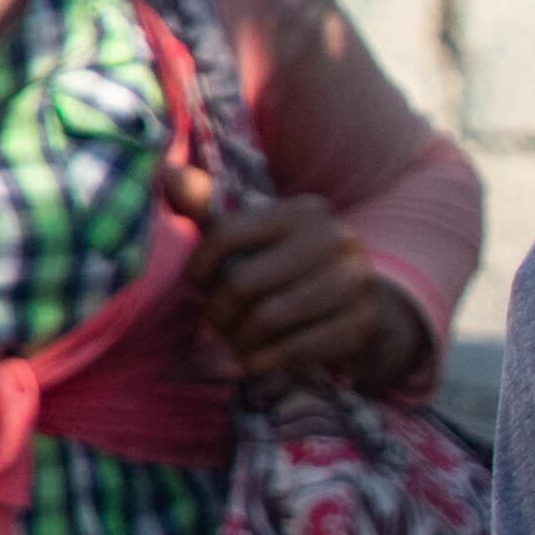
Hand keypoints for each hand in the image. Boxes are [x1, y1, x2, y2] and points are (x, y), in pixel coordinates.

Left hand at [159, 165, 432, 385]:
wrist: (365, 304)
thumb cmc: (294, 267)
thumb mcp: (257, 235)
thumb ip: (212, 208)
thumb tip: (169, 173)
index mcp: (304, 211)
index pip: (227, 233)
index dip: (200, 266)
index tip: (199, 284)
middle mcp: (335, 238)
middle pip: (243, 282)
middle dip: (218, 311)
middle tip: (216, 323)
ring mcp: (354, 281)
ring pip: (267, 319)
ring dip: (239, 339)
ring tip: (234, 342)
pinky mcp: (362, 323)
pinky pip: (295, 349)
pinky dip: (263, 361)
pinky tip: (252, 361)